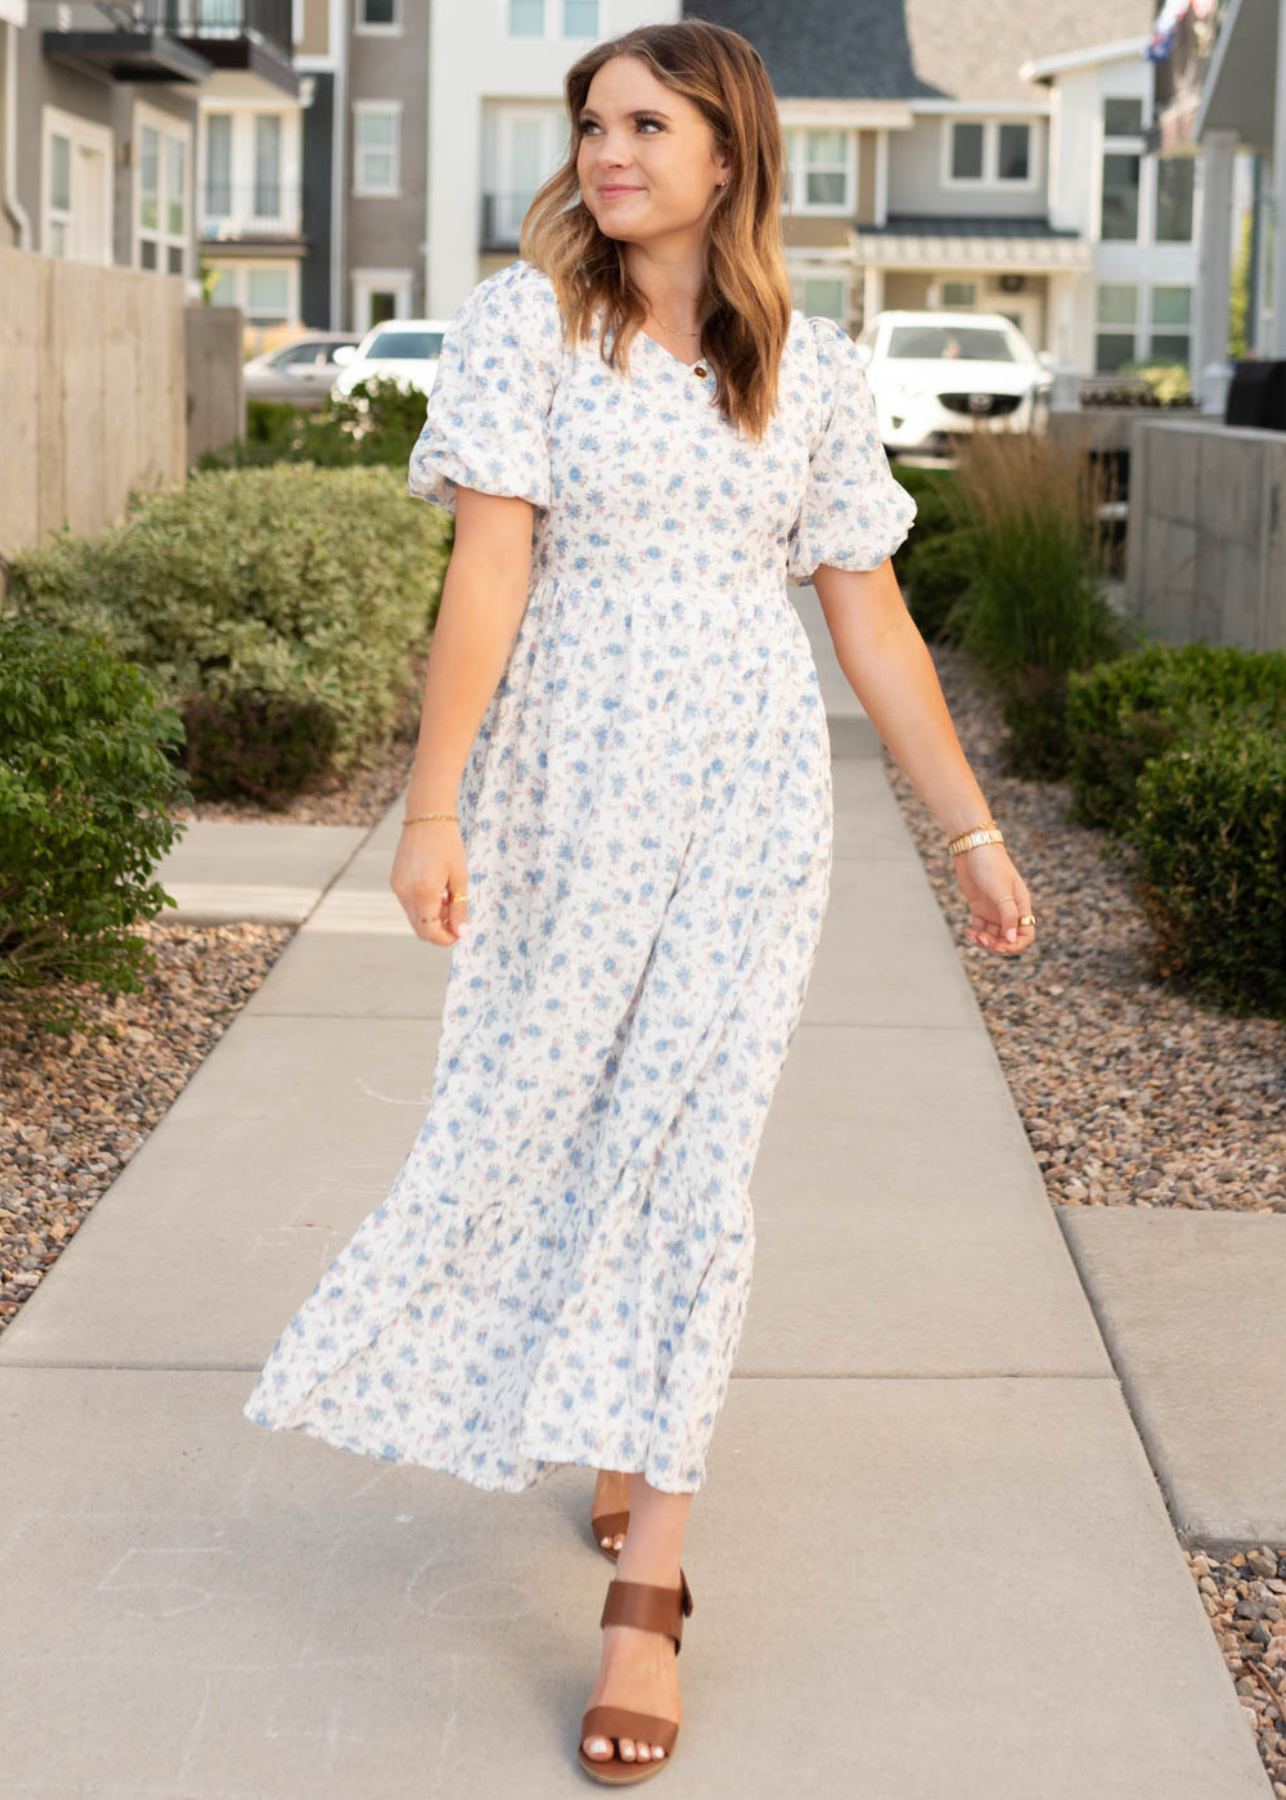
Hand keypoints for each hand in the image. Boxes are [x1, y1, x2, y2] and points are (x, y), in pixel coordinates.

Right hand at [390, 820, 469, 946]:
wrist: (426, 817)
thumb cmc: (448, 844)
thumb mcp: (459, 876)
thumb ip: (459, 907)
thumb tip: (461, 933)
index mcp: (424, 892)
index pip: (430, 931)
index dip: (445, 939)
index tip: (459, 933)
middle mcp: (405, 893)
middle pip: (420, 928)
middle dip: (440, 929)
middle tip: (457, 915)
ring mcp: (397, 887)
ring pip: (414, 917)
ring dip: (432, 917)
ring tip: (448, 897)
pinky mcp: (395, 881)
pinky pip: (408, 904)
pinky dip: (423, 905)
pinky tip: (437, 889)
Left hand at [951, 841, 1035, 954]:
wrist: (972, 847)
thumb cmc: (991, 865)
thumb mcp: (1001, 891)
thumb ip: (1008, 916)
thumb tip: (1012, 939)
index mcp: (1021, 905)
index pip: (1026, 934)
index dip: (1015, 945)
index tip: (1000, 946)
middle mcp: (1009, 910)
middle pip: (1008, 938)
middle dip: (996, 945)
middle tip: (982, 940)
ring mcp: (993, 909)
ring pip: (993, 936)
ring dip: (984, 941)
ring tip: (973, 936)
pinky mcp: (979, 907)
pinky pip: (980, 929)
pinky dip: (975, 934)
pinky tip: (968, 933)